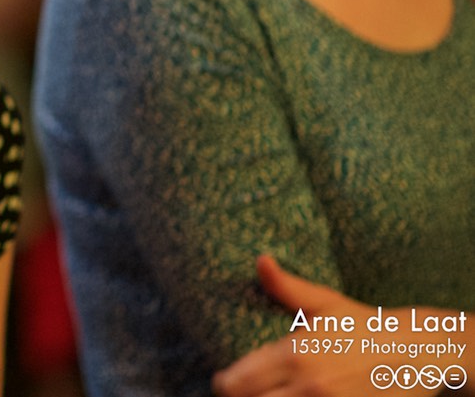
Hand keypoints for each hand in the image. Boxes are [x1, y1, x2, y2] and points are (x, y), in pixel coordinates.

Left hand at [212, 256, 379, 396]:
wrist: (419, 352)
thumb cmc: (365, 325)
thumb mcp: (325, 303)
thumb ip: (287, 287)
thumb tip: (260, 260)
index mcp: (295, 355)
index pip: (237, 383)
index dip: (224, 384)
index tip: (224, 380)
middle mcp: (309, 387)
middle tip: (245, 390)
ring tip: (266, 395)